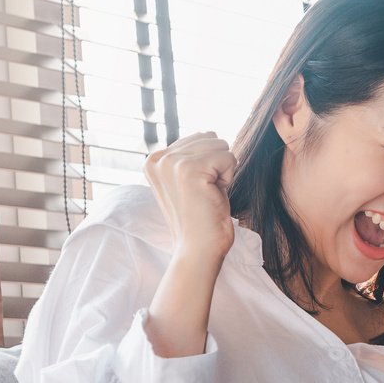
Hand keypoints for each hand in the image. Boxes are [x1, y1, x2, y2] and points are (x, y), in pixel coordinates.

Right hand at [145, 132, 236, 265]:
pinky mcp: (189, 169)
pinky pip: (229, 157)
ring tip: (208, 194)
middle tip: (204, 193)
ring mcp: (172, 162)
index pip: (199, 137)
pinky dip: (229, 178)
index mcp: (154, 159)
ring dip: (223, 171)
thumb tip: (209, 133)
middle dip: (217, 165)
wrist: (198, 249)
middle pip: (210, 137)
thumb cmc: (200, 217)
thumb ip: (190, 156)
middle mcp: (158, 157)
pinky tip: (213, 196)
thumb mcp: (188, 180)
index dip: (208, 164)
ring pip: (221, 145)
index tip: (196, 189)